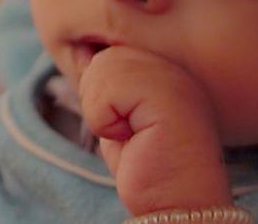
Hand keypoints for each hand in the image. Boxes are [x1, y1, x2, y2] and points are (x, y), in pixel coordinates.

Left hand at [79, 47, 231, 215]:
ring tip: (132, 136)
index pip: (110, 52)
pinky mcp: (164, 93)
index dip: (103, 93)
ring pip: (101, 69)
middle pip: (104, 58)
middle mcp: (172, 64)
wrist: (178, 204)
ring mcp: (172, 75)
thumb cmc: (148, 167)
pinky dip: (105, 122)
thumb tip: (79, 53)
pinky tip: (133, 139)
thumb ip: (106, 84)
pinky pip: (105, 93)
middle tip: (129, 132)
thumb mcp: (118, 117)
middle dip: (100, 101)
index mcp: (164, 67)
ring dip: (102, 113)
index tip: (128, 124)